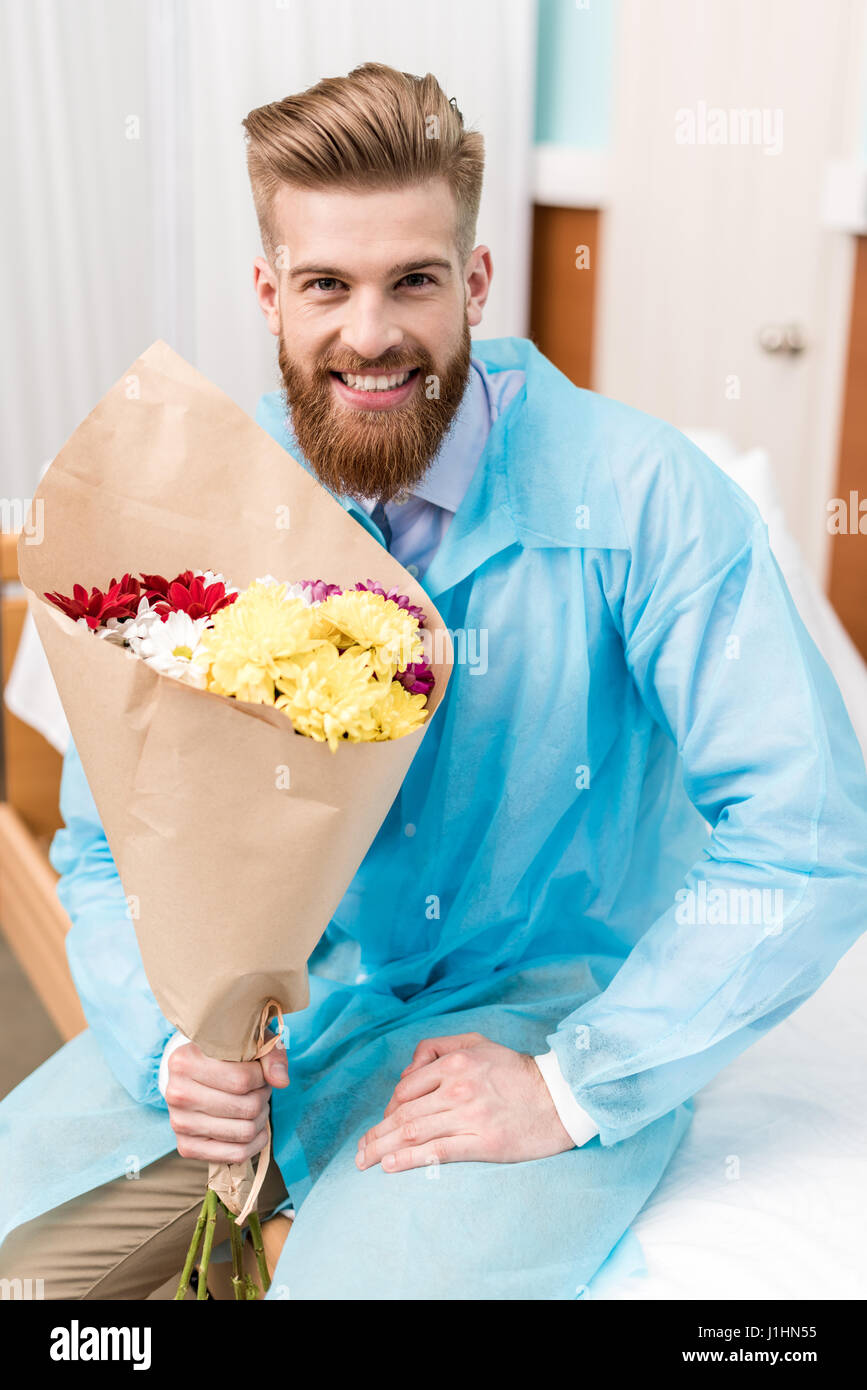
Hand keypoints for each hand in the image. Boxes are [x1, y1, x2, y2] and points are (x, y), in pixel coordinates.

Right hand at [166, 1042, 288, 1164]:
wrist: (192, 1076)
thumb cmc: (223, 1057)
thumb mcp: (246, 1043)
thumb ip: (268, 1055)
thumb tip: (281, 1081)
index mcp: (185, 1061)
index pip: (241, 1080)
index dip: (261, 1077)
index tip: (259, 1072)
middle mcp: (177, 1094)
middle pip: (246, 1107)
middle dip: (262, 1098)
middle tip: (260, 1089)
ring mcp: (180, 1123)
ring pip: (244, 1131)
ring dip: (260, 1118)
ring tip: (256, 1104)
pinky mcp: (187, 1147)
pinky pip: (236, 1154)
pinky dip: (255, 1142)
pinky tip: (255, 1127)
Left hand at [356, 1032, 573, 1173]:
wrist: (559, 1098)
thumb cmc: (516, 1071)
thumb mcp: (477, 1043)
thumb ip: (438, 1048)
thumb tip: (407, 1072)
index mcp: (455, 1062)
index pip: (406, 1089)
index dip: (387, 1110)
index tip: (380, 1126)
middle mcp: (458, 1087)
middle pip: (404, 1114)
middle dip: (376, 1134)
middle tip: (358, 1153)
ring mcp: (469, 1116)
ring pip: (414, 1132)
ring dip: (383, 1148)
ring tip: (365, 1162)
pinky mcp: (483, 1143)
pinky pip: (438, 1151)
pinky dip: (409, 1159)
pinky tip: (390, 1166)